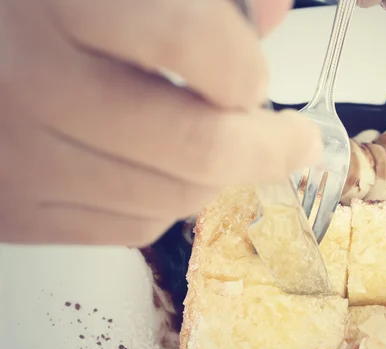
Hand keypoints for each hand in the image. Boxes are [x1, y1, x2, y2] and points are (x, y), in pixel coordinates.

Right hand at [0, 0, 321, 245]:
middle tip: (294, 142)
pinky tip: (158, 168)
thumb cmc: (39, 14)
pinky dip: (167, 202)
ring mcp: (21, 160)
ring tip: (212, 142)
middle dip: (267, 149)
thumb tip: (273, 9)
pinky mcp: (17, 212)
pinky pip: (134, 226)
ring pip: (174, 199)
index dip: (246, 69)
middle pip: (198, 146)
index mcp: (64, 3)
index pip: (192, 42)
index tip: (263, 83)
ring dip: (215, 176)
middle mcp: (33, 84)